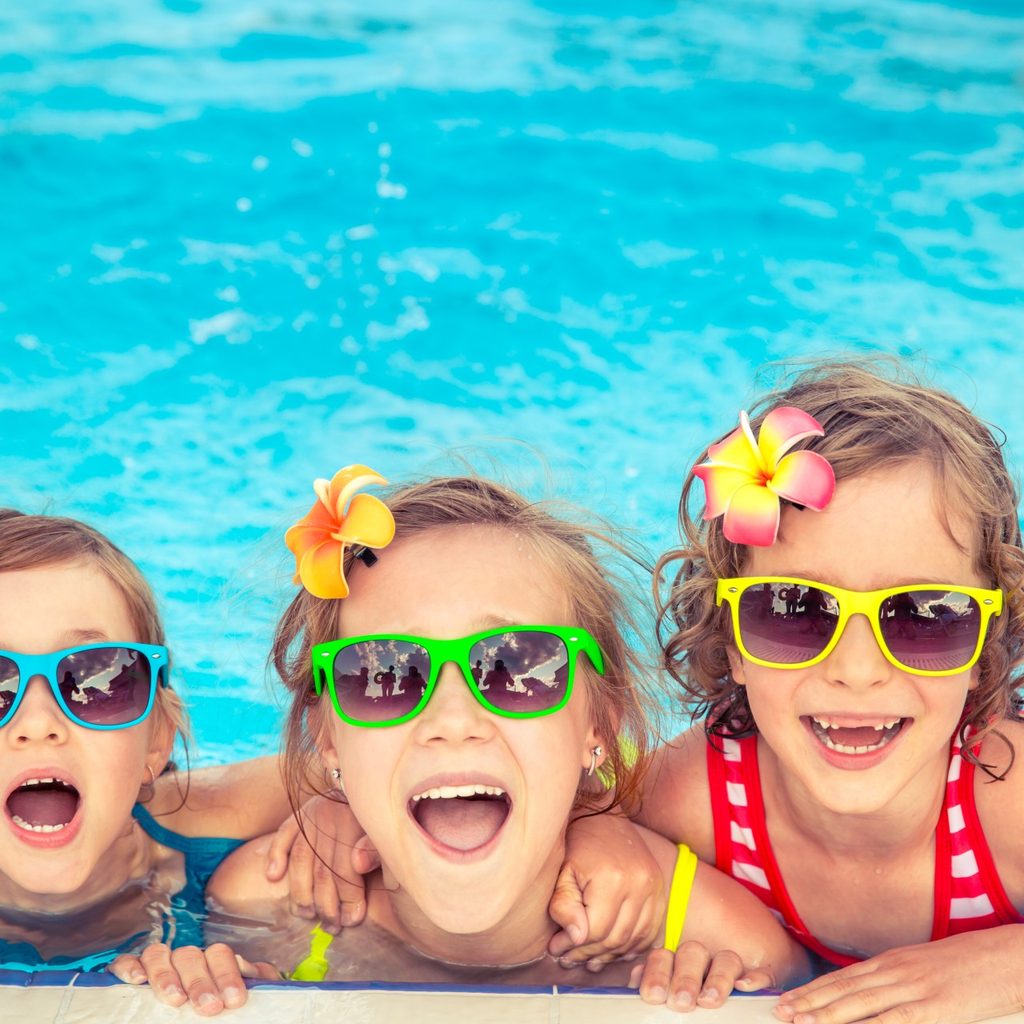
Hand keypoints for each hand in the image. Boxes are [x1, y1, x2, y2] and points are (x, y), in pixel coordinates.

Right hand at [110, 942, 278, 1015]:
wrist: (202, 1015)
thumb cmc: (219, 1007)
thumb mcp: (237, 995)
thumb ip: (253, 980)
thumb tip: (250, 970)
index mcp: (211, 961)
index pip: (219, 955)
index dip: (227, 975)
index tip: (234, 1000)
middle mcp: (184, 960)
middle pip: (190, 956)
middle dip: (200, 982)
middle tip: (209, 1007)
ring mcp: (157, 965)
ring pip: (158, 954)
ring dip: (166, 975)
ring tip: (176, 999)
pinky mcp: (130, 974)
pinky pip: (125, 962)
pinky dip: (129, 966)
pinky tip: (137, 980)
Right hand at [264, 796, 379, 932]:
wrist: (371, 782)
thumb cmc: (383, 820)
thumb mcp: (389, 833)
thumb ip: (377, 850)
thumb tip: (358, 864)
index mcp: (359, 820)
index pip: (347, 867)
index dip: (349, 897)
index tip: (352, 919)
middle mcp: (333, 815)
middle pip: (323, 868)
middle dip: (326, 904)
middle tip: (331, 926)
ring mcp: (314, 813)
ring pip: (301, 857)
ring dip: (300, 891)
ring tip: (306, 914)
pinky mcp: (301, 812)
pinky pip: (284, 832)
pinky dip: (275, 854)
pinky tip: (274, 876)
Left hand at [547, 813, 664, 968]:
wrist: (603, 818)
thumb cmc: (577, 844)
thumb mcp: (562, 871)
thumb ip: (564, 904)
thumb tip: (576, 936)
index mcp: (612, 878)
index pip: (594, 931)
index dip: (572, 946)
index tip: (555, 948)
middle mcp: (639, 884)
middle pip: (615, 938)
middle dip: (588, 954)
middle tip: (567, 958)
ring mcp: (654, 888)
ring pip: (633, 939)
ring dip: (609, 954)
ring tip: (587, 958)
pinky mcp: (660, 891)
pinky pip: (649, 931)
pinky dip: (631, 945)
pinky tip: (611, 949)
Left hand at [633, 942, 776, 1011]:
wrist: (705, 1011)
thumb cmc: (676, 1004)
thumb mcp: (660, 995)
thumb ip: (649, 985)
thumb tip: (632, 979)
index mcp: (673, 962)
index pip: (663, 955)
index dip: (656, 973)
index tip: (653, 996)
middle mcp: (700, 961)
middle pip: (693, 953)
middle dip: (685, 977)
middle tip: (680, 1001)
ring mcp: (728, 969)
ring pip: (726, 959)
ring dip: (718, 977)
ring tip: (710, 999)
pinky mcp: (755, 981)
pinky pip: (760, 973)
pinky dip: (755, 978)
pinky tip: (745, 986)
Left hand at [775, 926, 1023, 1023]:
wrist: (1008, 955)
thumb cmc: (972, 966)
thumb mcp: (927, 968)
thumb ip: (900, 981)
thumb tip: (877, 998)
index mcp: (893, 962)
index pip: (843, 979)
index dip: (814, 992)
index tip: (788, 1001)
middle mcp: (896, 972)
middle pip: (844, 990)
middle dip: (810, 1003)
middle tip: (780, 1013)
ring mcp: (914, 989)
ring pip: (861, 1004)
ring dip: (827, 1015)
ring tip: (800, 1023)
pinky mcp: (934, 1008)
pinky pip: (895, 1021)